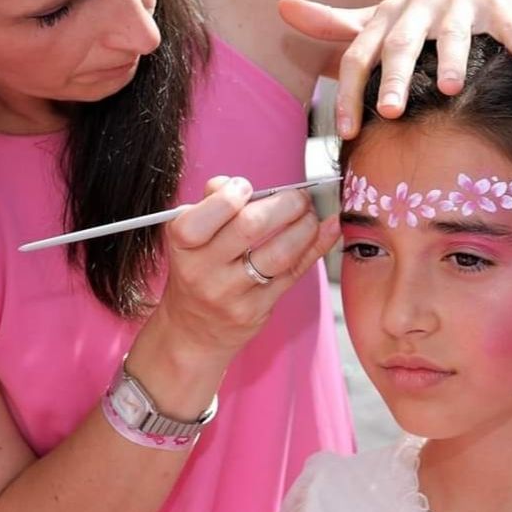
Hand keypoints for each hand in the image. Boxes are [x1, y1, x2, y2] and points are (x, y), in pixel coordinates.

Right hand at [154, 176, 340, 365]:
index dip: (232, 194)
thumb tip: (242, 182)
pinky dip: (316, 246)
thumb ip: (213, 202)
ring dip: (305, 227)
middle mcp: (202, 270)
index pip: (206, 213)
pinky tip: (328, 229)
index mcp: (182, 243)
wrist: (193, 329)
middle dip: (285, 204)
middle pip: (251, 227)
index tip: (247, 187)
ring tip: (311, 215)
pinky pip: (293, 273)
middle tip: (299, 197)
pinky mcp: (255, 310)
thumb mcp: (191, 234)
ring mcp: (229, 293)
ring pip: (279, 253)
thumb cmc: (199, 266)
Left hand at [279, 0, 511, 137]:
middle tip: (392, 113)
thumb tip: (284, 8)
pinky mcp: (498, 4)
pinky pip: (509, 24)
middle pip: (402, 44)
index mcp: (388, 17)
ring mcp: (460, 4)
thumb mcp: (381, 16)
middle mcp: (419, 7)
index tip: (346, 132)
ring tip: (453, 89)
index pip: (359, 55)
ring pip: (454, 32)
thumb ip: (337, 23)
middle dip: (397, 78)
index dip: (350, 92)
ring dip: (454, 59)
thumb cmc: (425, 10)